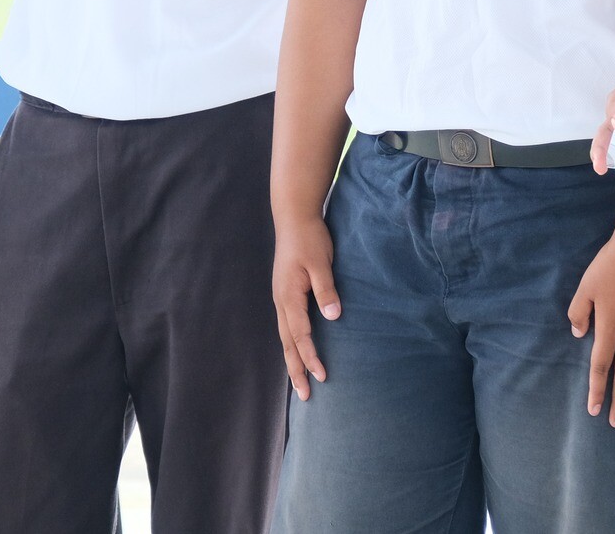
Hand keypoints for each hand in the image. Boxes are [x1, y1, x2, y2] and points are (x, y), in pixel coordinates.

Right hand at [272, 215, 341, 400]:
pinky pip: (287, 326)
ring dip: (292, 360)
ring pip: (285, 337)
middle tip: (305, 396)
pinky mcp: (285, 294)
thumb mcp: (321, 262)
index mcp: (289, 296)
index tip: (322, 376)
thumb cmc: (309, 239)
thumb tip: (333, 316)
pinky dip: (292, 344)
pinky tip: (297, 351)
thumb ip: (326, 290)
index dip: (311, 357)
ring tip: (300, 382)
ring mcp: (281, 298)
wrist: (293, 218)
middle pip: (288, 344)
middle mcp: (281, 302)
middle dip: (296, 370)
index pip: (300, 335)